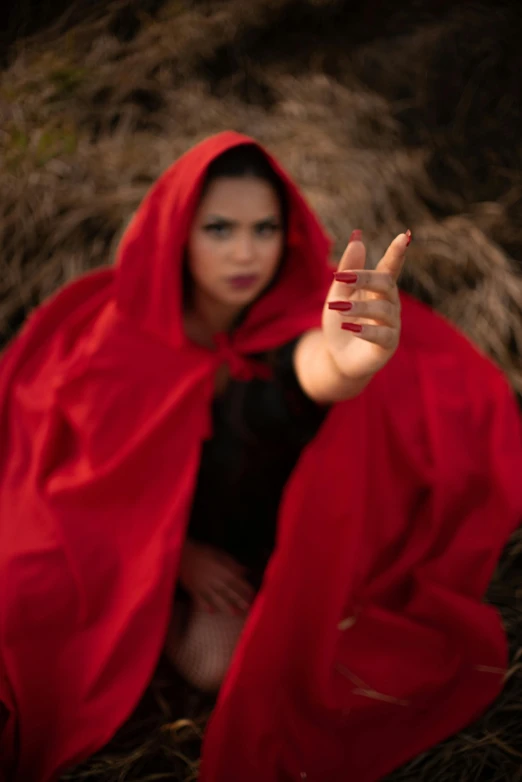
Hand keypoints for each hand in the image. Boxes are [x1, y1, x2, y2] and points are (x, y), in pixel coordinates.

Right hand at [178, 540, 254, 615]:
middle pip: (229, 592)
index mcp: (223, 570)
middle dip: (239, 600)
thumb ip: (232, 564)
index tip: (252, 595)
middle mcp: (215, 580)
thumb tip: (244, 571)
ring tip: (234, 614)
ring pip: (217, 598)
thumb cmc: (203, 552)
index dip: (246, 588)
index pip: (238, 581)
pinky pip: (200, 599)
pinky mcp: (194, 589)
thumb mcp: (220, 554)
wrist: (183, 553)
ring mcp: (204, 586)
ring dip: (226, 606)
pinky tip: (211, 612)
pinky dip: (206, 606)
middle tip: (248, 609)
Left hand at [322, 230, 409, 381]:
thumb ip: (348, 269)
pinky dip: (366, 331)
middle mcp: (390, 304)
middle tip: (342, 278)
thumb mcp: (338, 293)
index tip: (405, 236)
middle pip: (386, 284)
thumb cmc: (341, 322)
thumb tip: (357, 238)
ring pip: (382, 310)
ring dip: (359, 307)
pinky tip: (350, 327)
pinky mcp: (387, 346)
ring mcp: (391, 325)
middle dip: (365, 278)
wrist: (337, 357)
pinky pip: (382, 336)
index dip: (397, 253)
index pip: (390, 268)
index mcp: (379, 289)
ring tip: (339, 308)